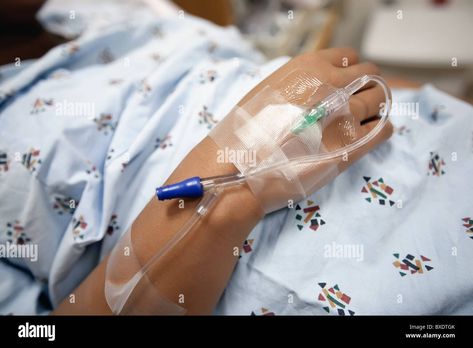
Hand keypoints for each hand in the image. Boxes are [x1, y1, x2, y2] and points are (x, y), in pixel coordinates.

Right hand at [205, 48, 393, 211]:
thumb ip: (297, 85)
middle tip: (359, 100)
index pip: (350, 57)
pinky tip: (374, 132)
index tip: (347, 82)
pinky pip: (384, 129)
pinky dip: (383, 128)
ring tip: (369, 117)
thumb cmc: (246, 132)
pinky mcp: (354, 147)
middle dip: (367, 86)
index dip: (350, 70)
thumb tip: (314, 90)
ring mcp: (347, 116)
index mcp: (311, 68)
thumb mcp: (267, 92)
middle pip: (371, 76)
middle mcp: (334, 86)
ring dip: (378, 106)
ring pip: (382, 100)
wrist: (242, 169)